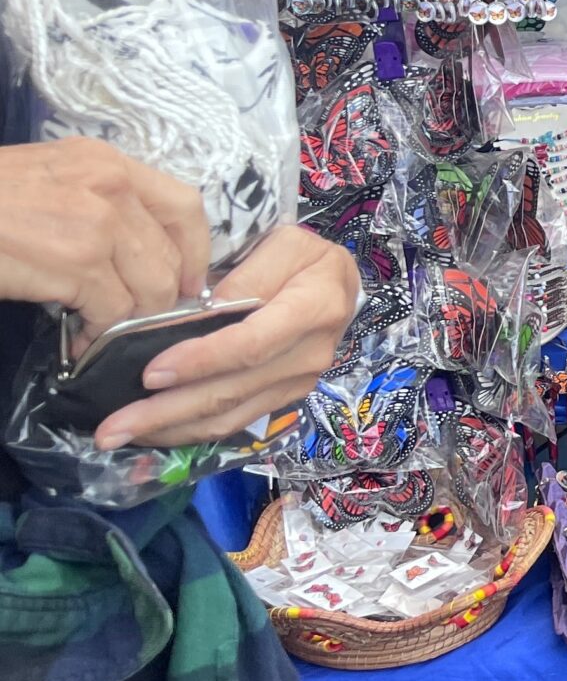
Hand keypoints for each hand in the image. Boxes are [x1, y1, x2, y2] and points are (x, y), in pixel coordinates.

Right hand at [0, 138, 209, 334]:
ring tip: (98, 328)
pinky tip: (78, 339)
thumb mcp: (50, 181)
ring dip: (128, 318)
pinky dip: (99, 334)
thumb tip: (136, 250)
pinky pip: (113, 311)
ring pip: (150, 288)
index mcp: (106, 162)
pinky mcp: (77, 261)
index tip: (185, 282)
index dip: (194, 252)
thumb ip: (99, 204)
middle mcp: (111, 185)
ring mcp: (97, 222)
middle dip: (159, 297)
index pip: (184, 205)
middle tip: (135, 318)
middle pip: (170, 255)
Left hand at [95, 227, 358, 449]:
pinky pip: (234, 422)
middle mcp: (309, 356)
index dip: (200, 362)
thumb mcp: (285, 244)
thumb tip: (206, 310)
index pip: (250, 344)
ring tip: (118, 436)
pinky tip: (153, 431)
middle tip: (112, 427)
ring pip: (229, 416)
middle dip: (167, 411)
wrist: (339, 286)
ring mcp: (298, 384)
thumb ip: (249, 273)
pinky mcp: (282, 399)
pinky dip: (190, 430)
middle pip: (232, 391)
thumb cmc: (304, 258)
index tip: (150, 373)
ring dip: (171, 429)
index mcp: (313, 309)